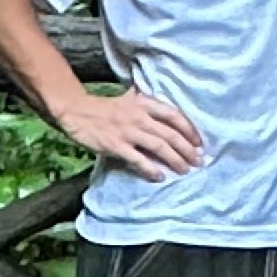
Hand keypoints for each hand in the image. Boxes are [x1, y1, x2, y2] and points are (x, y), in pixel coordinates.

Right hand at [51, 88, 202, 182]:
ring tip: (184, 170)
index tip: (199, 142)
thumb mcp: (130, 99)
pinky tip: (160, 176)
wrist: (77, 111)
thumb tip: (169, 114)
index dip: (189, 129)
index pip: (174, 115)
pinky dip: (151, 169)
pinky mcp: (116, 145)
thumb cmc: (105, 108)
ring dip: (175, 160)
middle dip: (187, 149)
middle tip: (198, 161)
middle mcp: (139, 116)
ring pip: (159, 147)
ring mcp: (128, 131)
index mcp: (144, 103)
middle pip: (170, 134)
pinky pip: (138, 159)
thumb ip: (148, 105)